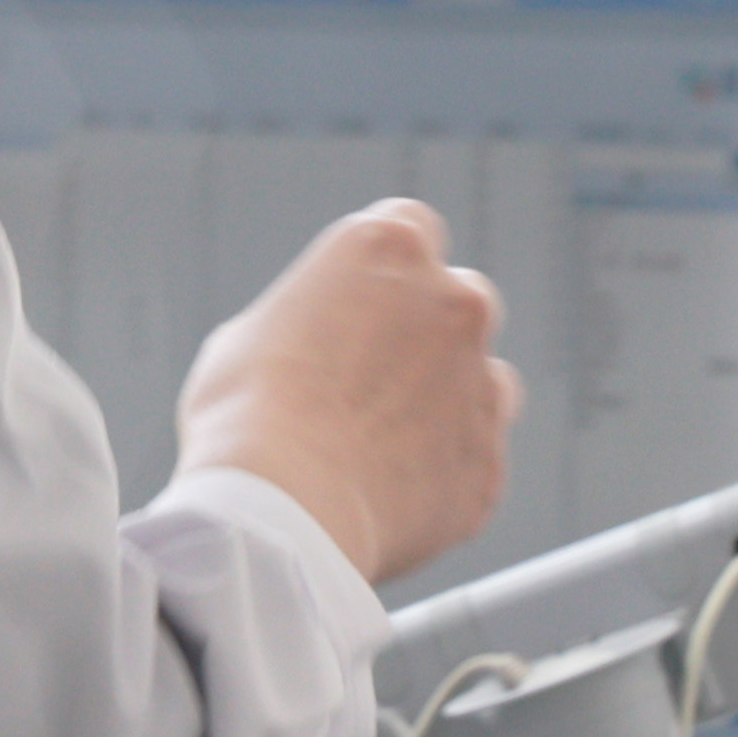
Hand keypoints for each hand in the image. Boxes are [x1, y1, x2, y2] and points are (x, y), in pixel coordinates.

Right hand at [174, 199, 516, 591]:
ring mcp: (482, 385)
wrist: (283, 509)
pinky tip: (385, 499)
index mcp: (389, 249)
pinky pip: (474, 464)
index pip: (409, 227)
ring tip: (382, 447)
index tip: (363, 304)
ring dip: (450, 402)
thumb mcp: (250, 336)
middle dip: (427, 333)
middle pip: (459, 301)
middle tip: (371, 379)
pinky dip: (442, 477)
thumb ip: (311, 323)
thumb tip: (317, 346)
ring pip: (487, 383)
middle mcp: (454, 303)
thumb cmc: (247, 414)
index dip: (384, 271)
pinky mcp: (489, 465)